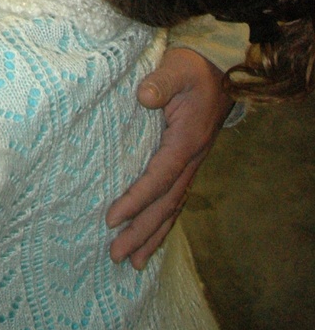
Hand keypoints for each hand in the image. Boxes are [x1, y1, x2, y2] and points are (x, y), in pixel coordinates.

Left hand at [106, 47, 230, 267]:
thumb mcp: (177, 68)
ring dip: (151, 235)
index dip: (135, 201)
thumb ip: (160, 82)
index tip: (111, 219)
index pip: (158, 179)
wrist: (219, 70)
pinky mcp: (186, 162)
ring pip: (171, 208)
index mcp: (186, 142)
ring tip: (132, 261)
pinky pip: (175, 199)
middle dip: (141, 232)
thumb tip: (144, 97)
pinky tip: (150, 237)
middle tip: (116, 255)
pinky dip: (162, 222)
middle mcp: (190, 160)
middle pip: (164, 205)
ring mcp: (191, 164)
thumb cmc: (193, 69)